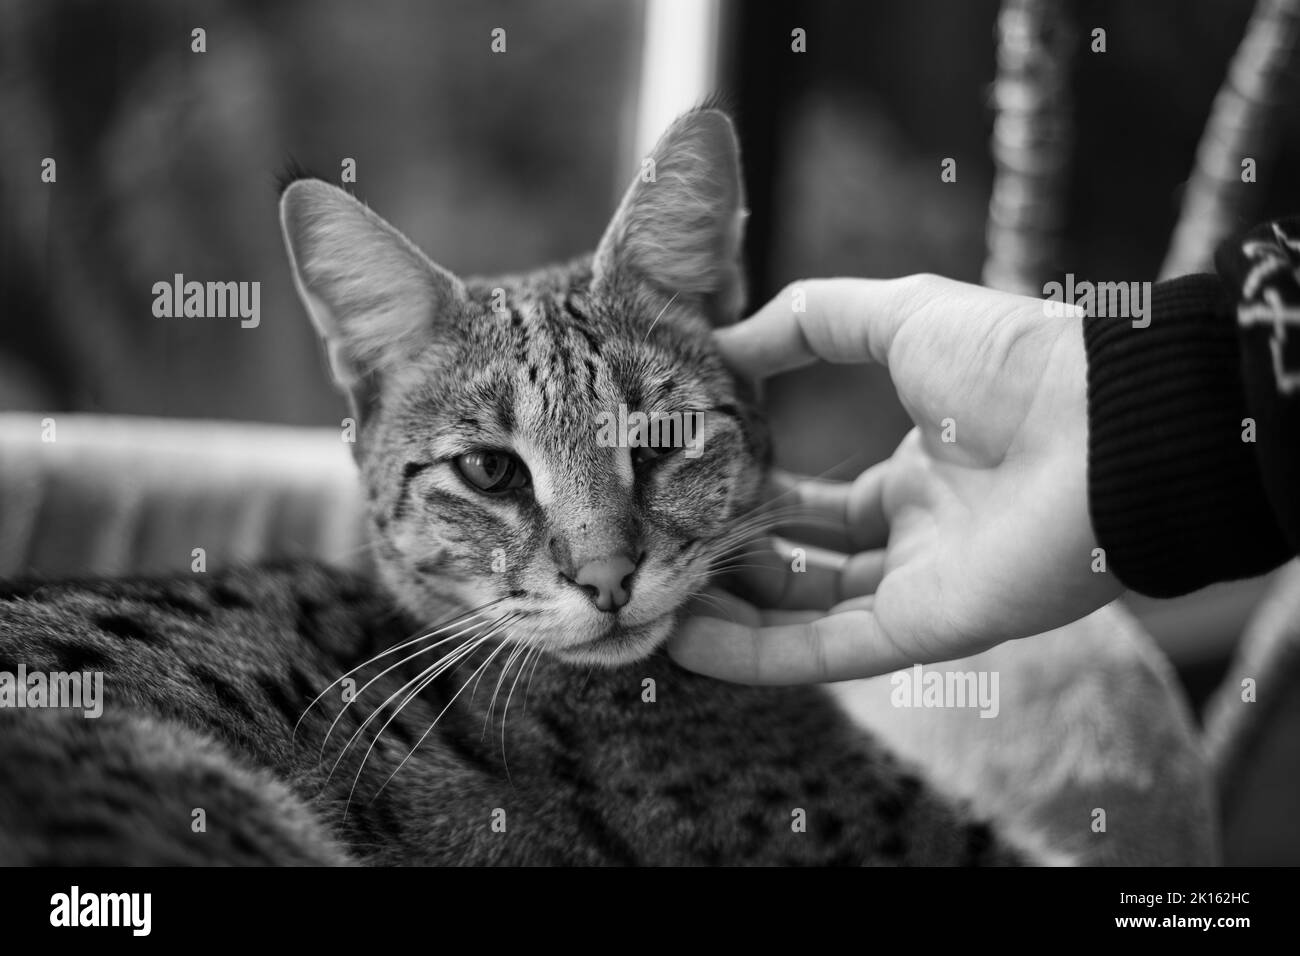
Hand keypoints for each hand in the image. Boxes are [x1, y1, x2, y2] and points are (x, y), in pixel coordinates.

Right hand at [670, 275, 1122, 683]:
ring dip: (730, 614)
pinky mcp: (927, 632)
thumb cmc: (1012, 362)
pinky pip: (827, 653)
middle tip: (658, 556)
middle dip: (732, 564)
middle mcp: (915, 539)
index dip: (751, 502)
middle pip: (805, 567)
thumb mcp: (898, 316)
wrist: (1103, 425)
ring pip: (805, 618)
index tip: (683, 496)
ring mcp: (920, 589)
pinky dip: (756, 654)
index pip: (816, 505)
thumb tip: (723, 342)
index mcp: (917, 475)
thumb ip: (809, 321)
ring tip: (652, 601)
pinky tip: (688, 641)